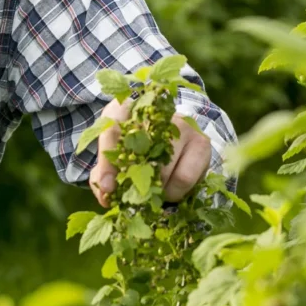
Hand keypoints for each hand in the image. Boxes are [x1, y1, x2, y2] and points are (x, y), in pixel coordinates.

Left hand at [88, 98, 211, 208]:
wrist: (169, 127)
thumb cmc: (134, 141)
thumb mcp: (114, 149)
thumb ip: (104, 173)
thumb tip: (106, 195)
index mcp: (125, 108)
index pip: (112, 131)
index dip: (108, 163)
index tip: (107, 188)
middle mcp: (156, 113)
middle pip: (142, 154)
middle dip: (134, 182)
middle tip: (131, 197)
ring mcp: (183, 125)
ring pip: (165, 170)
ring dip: (155, 190)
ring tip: (150, 194)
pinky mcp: (201, 143)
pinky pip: (186, 178)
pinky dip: (174, 192)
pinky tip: (168, 190)